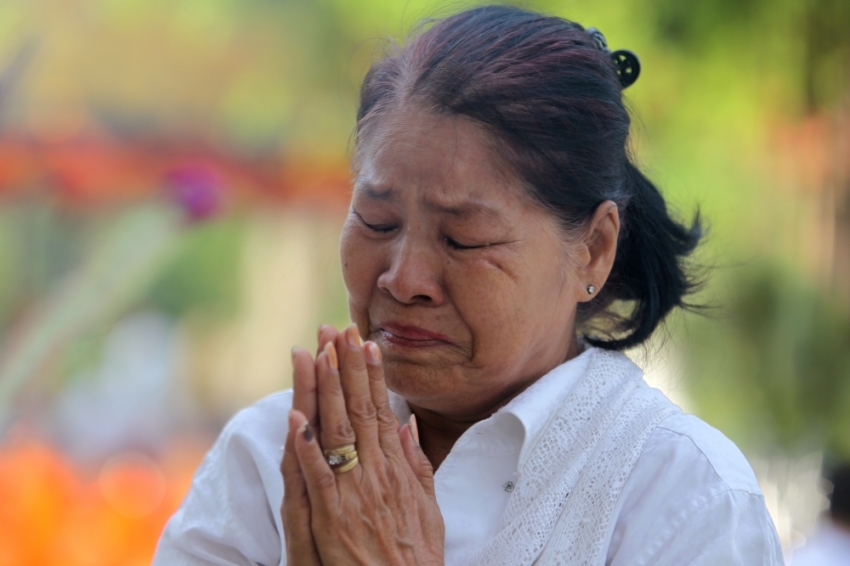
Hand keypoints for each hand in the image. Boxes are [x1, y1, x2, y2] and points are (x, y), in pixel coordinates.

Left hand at [290, 324, 444, 565]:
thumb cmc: (416, 558)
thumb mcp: (428, 509)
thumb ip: (417, 466)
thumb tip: (407, 426)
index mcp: (397, 471)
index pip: (382, 412)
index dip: (372, 376)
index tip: (365, 343)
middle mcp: (377, 476)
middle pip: (359, 412)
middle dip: (346, 369)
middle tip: (337, 331)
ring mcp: (354, 496)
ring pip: (338, 435)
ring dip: (326, 393)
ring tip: (317, 356)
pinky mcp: (333, 521)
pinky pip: (318, 480)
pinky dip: (308, 450)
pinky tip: (297, 421)